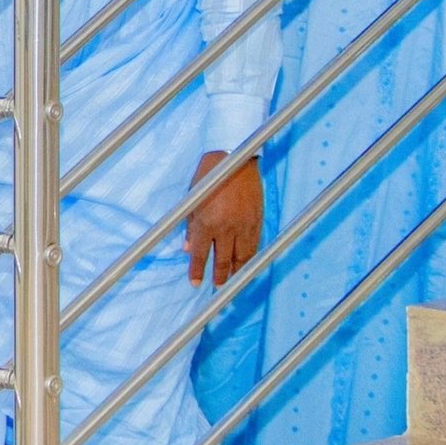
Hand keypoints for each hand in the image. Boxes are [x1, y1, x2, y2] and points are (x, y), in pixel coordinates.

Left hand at [184, 150, 263, 287]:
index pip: (200, 255)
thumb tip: (188, 248)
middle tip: (217, 286)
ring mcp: (243, 225)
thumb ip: (190, 225)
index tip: (196, 283)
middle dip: (219, 276)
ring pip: (242, 257)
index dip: (197, 271)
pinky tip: (246, 263)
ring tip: (232, 280)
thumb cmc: (208, 175)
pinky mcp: (257, 220)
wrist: (235, 158)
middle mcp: (226, 227)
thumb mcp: (192, 198)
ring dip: (237, 271)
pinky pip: (254, 245)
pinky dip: (250, 257)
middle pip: (223, 260)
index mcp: (207, 222)